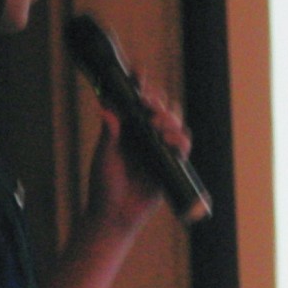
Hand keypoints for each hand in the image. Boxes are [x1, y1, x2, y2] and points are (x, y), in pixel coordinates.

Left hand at [84, 86, 190, 234]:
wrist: (115, 215)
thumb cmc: (104, 186)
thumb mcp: (104, 156)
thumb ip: (109, 133)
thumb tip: (107, 107)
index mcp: (127, 127)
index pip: (136, 99)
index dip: (140, 83)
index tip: (139, 72)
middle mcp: (145, 133)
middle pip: (160, 105)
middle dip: (157, 99)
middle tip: (147, 102)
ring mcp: (159, 147)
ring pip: (174, 121)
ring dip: (168, 117)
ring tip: (156, 124)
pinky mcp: (171, 162)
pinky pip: (183, 144)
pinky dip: (180, 138)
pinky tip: (170, 140)